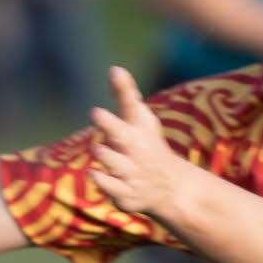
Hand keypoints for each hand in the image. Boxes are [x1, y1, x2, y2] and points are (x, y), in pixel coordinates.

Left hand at [88, 66, 193, 218]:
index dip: (123, 91)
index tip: (113, 73)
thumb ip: (125, 95)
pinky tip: (92, 174)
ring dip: (108, 156)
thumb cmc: (147, 145)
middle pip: (123, 136)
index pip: (131, 107)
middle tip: (96, 112)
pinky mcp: (126, 194)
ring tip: (97, 148)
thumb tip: (114, 69)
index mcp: (138, 129)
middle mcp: (136, 150)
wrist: (171, 187)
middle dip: (110, 124)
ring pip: (117, 165)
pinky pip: (114, 189)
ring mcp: (132, 173)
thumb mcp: (140, 120)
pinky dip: (104, 183)